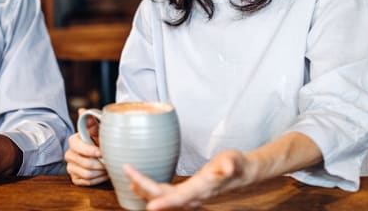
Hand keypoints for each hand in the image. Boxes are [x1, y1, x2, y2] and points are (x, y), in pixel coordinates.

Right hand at [64, 109, 106, 185]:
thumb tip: (82, 110)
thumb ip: (91, 123)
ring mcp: (71, 167)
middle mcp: (69, 154)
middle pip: (83, 162)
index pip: (76, 146)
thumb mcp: (98, 132)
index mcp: (73, 141)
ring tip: (108, 168)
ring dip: (100, 173)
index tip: (101, 152)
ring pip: (86, 174)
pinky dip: (97, 180)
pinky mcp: (75, 178)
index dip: (89, 150)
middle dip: (99, 164)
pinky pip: (86, 182)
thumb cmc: (100, 142)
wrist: (102, 155)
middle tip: (109, 163)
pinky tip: (103, 174)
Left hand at [123, 150, 248, 209]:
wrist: (240, 175)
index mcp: (200, 190)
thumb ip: (230, 164)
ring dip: (141, 189)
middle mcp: (191, 198)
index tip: (150, 206)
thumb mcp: (234, 161)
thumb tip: (228, 167)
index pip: (179, 199)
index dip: (165, 203)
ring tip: (127, 174)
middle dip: (142, 185)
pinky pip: (161, 195)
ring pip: (158, 197)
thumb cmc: (236, 165)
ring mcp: (186, 198)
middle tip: (127, 168)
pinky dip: (147, 189)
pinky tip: (137, 182)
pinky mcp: (183, 194)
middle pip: (161, 197)